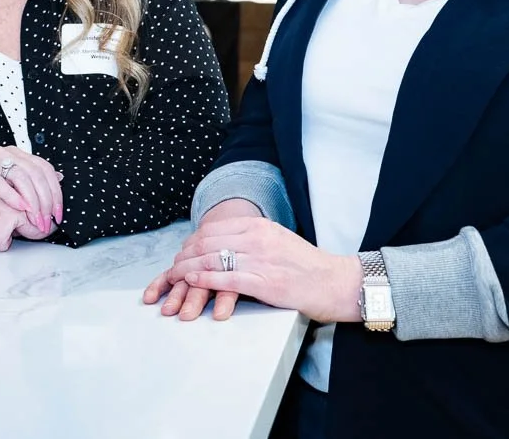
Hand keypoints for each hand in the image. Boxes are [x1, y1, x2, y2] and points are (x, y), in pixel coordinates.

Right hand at [0, 147, 63, 235]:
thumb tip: (60, 178)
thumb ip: (32, 182)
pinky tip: (21, 208)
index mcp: (17, 155)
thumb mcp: (10, 186)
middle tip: (47, 221)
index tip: (58, 214)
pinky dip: (11, 195)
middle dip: (46, 200)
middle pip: (36, 173)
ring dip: (32, 200)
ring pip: (20, 176)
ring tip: (35, 218)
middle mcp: (6, 153)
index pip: (45, 170)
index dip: (55, 192)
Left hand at [150, 214, 362, 322]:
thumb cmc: (308, 266)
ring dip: (188, 269)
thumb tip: (226, 243)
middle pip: (207, 243)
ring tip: (175, 277)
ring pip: (212, 260)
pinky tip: (192, 282)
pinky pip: (225, 279)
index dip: (192, 242)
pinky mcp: (264, 283)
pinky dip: (204, 280)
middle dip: (185, 256)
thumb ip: (252, 239)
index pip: (213, 229)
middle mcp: (257, 238)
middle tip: (172, 267)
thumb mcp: (278, 240)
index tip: (183, 252)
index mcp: (259, 226)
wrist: (336, 283)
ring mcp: (260, 260)